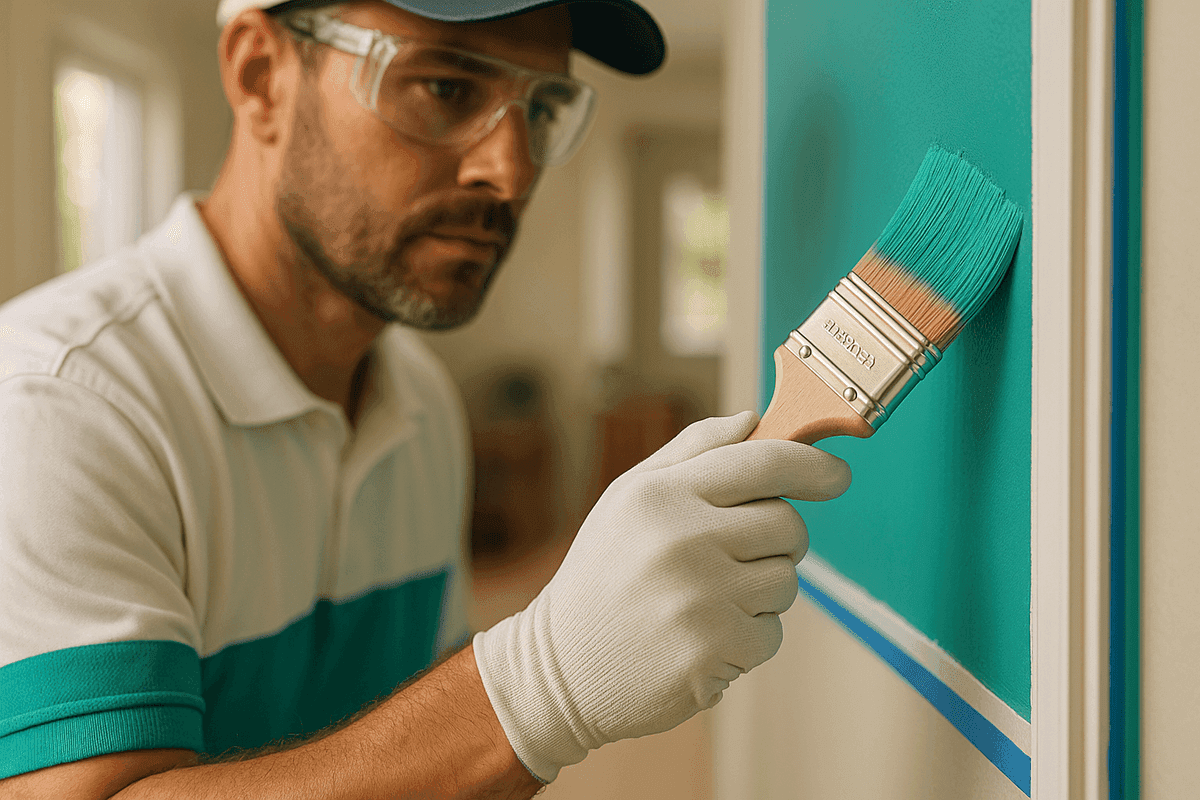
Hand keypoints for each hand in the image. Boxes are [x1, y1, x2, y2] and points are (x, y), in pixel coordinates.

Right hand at [473, 410, 851, 781]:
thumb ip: (693, 451)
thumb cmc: (604, 573)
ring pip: (785, 581)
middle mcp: (682, 539)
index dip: (812, 466)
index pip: (763, 462)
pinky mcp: (714, 650)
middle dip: (776, 540)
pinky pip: (771, 632)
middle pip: (787, 524)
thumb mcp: (629, 497)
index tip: (837, 476)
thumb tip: (754, 419)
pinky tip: (701, 637)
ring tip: (703, 601)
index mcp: (662, 494)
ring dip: (760, 592)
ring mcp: (700, 598)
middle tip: (733, 556)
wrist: (564, 667)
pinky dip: (747, 638)